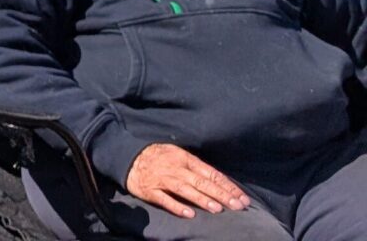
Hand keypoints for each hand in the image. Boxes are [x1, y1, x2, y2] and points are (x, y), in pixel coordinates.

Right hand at [125, 143, 249, 218]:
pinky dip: (176, 206)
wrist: (126, 156)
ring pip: (185, 190)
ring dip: (201, 199)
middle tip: (238, 206)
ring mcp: (162, 179)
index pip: (210, 173)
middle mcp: (175, 169)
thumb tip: (219, 181)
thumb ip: (196, 167)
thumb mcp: (177, 154)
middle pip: (201, 182)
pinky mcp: (150, 190)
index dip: (227, 186)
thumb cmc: (157, 157)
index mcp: (184, 159)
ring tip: (217, 209)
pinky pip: (164, 199)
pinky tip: (189, 214)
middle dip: (221, 194)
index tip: (242, 197)